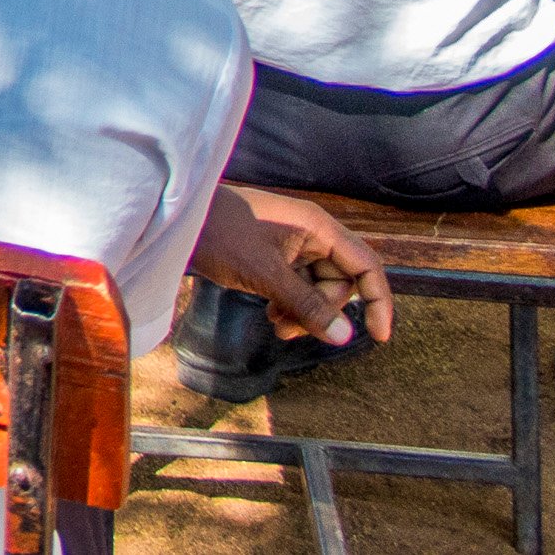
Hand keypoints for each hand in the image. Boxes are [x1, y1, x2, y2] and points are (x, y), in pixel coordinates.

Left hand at [193, 186, 394, 347]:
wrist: (176, 217)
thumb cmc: (220, 235)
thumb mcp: (265, 274)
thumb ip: (307, 305)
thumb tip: (346, 337)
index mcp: (318, 227)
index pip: (366, 265)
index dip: (378, 301)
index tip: (378, 337)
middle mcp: (311, 233)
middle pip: (340, 282)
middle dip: (321, 311)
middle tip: (289, 330)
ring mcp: (292, 243)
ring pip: (317, 288)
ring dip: (303, 312)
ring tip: (276, 325)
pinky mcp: (275, 254)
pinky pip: (297, 285)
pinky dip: (289, 304)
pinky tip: (271, 315)